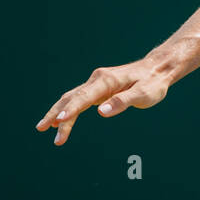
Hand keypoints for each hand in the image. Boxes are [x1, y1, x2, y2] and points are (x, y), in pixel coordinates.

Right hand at [35, 58, 171, 145]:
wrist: (158, 69)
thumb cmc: (153, 83)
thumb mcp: (144, 94)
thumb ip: (122, 102)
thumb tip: (101, 112)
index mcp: (106, 80)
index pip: (83, 97)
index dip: (70, 110)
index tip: (58, 122)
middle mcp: (98, 80)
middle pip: (71, 98)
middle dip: (56, 114)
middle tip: (42, 129)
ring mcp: (97, 84)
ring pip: (72, 99)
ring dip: (59, 113)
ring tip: (45, 128)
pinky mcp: (99, 89)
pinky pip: (79, 100)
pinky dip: (68, 110)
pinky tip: (60, 121)